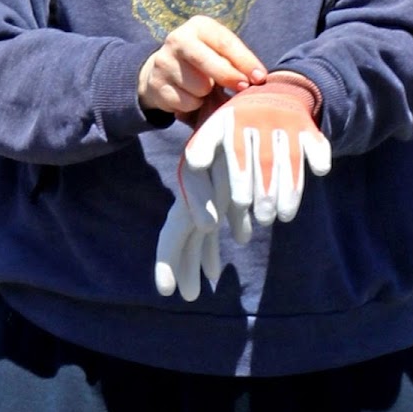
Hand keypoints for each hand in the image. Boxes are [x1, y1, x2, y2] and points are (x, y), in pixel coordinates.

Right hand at [138, 15, 265, 117]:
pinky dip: (194, 105)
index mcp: (199, 26)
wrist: (163, 71)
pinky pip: (186, 103)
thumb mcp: (219, 51)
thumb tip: (256, 80)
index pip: (225, 42)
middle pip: (209, 63)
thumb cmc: (204, 60)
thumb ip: (236, 62)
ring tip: (204, 88)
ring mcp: (164, 61)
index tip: (260, 77)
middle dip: (229, 77)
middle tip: (242, 87)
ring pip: (199, 87)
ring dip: (207, 94)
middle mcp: (178, 39)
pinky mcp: (156, 84)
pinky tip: (190, 96)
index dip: (245, 61)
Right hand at [154, 150, 229, 301]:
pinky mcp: (219, 198)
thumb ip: (206, 189)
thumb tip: (206, 227)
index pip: (174, 235)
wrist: (245, 116)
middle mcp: (196, 200)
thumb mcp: (212, 161)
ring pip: (198, 238)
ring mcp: (206, 200)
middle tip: (188, 295)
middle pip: (184, 241)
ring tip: (198, 287)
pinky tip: (217, 268)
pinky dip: (213, 248)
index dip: (169, 261)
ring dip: (200, 259)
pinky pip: (211, 230)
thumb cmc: (230, 136)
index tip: (167, 291)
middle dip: (185, 266)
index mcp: (192, 197)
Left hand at [185, 77, 331, 227]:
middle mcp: (257, 114)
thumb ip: (199, 163)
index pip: (236, 151)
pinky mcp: (306, 124)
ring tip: (284, 215)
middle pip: (265, 161)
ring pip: (290, 158)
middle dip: (264, 194)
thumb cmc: (232, 129)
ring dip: (290, 189)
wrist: (267, 91)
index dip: (240, 180)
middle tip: (263, 219)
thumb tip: (202, 198)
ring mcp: (284, 117)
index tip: (241, 204)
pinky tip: (319, 171)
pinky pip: (316, 142)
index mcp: (230, 118)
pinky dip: (319, 157)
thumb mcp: (211, 137)